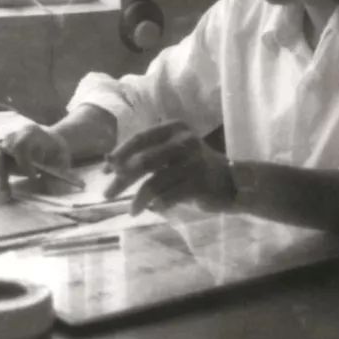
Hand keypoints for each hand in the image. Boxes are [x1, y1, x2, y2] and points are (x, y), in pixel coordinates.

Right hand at [0, 125, 70, 200]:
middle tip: (5, 196)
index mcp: (31, 133)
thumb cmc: (57, 152)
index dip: (24, 162)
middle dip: (0, 176)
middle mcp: (12, 137)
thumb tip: (44, 182)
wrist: (51, 142)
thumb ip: (56, 169)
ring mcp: (1, 145)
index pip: (21, 145)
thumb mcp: (63, 159)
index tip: (33, 177)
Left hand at [102, 121, 235, 214]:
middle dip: (121, 179)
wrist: (233, 182)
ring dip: (138, 199)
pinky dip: (156, 205)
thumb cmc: (195, 168)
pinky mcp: (198, 183)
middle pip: (142, 161)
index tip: (105, 170)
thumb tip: (108, 162)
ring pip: (153, 182)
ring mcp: (192, 162)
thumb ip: (146, 155)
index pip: (140, 138)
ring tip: (132, 210)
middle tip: (107, 194)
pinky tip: (152, 210)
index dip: (119, 154)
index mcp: (174, 128)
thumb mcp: (171, 153)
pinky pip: (167, 197)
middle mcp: (184, 141)